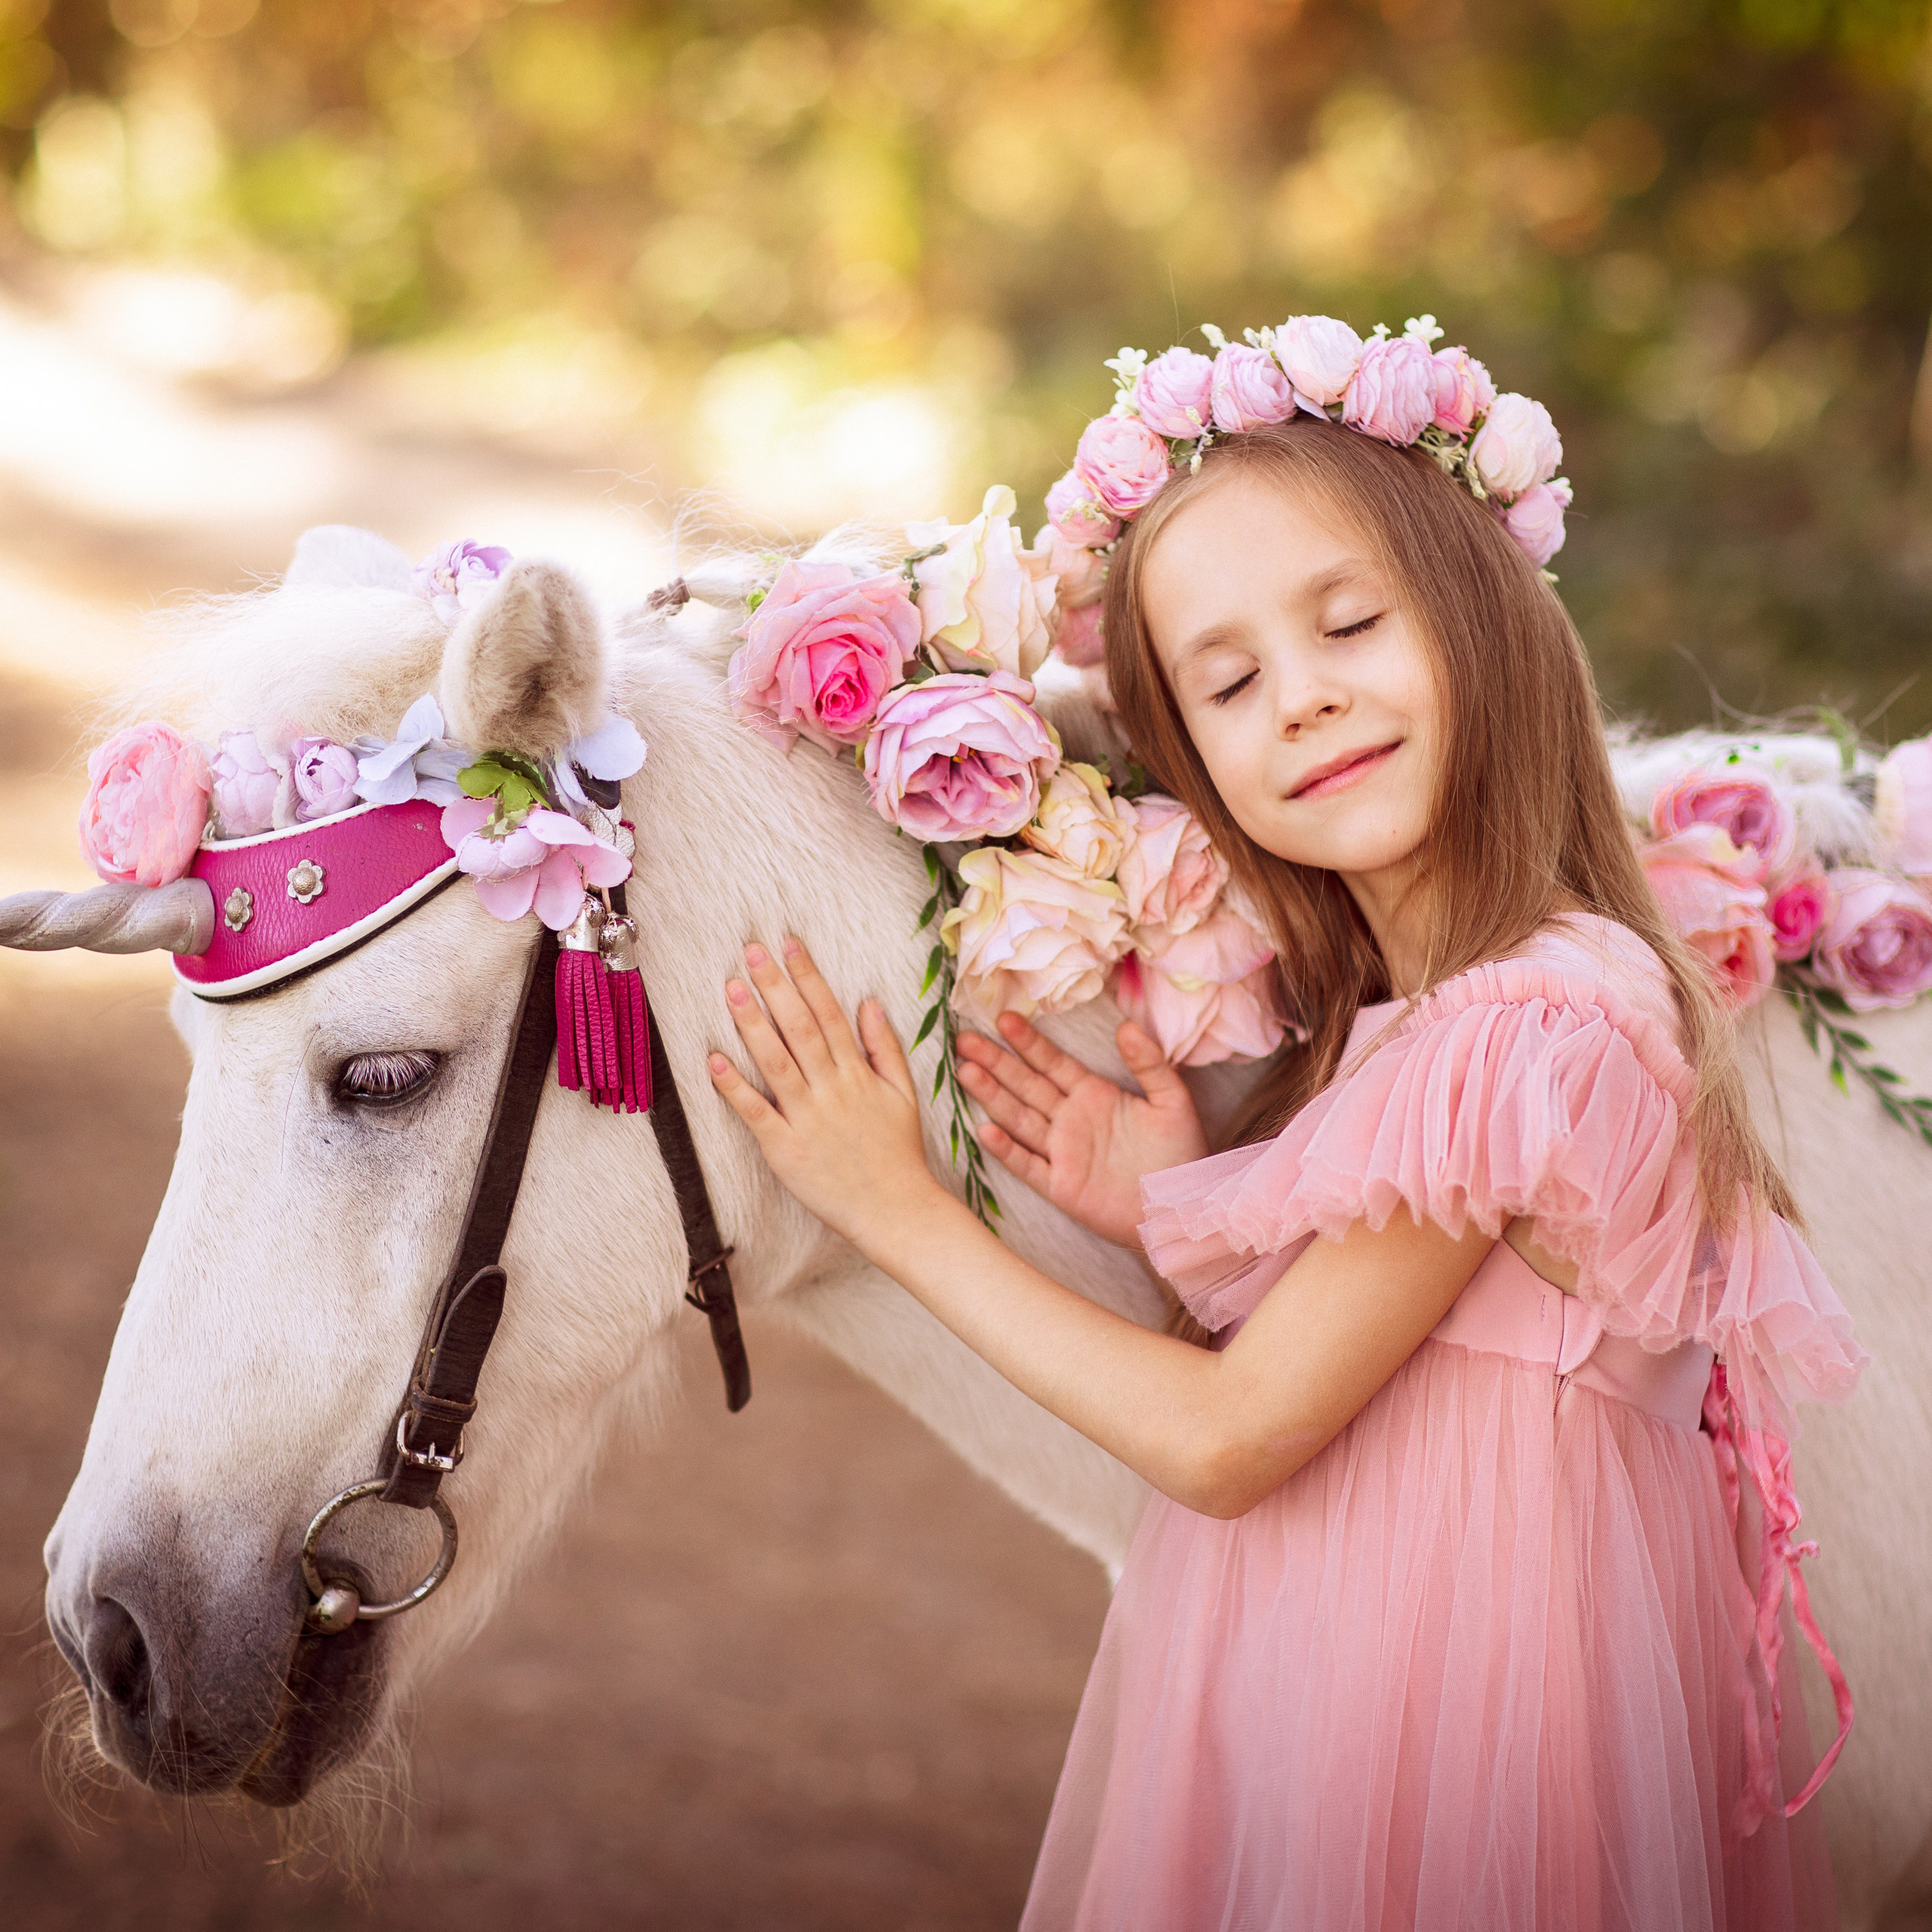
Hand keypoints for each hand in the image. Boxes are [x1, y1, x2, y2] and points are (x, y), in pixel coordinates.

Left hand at [708, 937, 939, 1249]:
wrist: (896, 1210)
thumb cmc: (898, 1153)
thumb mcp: (902, 1094)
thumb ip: (884, 1047)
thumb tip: (869, 1003)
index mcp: (858, 1073)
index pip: (829, 1013)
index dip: (807, 975)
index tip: (787, 944)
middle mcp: (832, 1089)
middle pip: (799, 1028)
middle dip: (775, 986)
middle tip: (750, 951)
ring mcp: (808, 1118)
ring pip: (776, 1062)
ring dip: (752, 1024)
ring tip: (732, 990)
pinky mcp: (786, 1149)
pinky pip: (757, 1113)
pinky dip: (735, 1087)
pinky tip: (714, 1061)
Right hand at [956, 1013, 1206, 1248]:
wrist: (1181, 1208)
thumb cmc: (1180, 1154)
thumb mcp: (1172, 1100)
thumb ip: (1150, 1063)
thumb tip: (1126, 1026)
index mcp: (1094, 1095)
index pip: (1053, 1063)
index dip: (1028, 1042)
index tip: (1004, 1018)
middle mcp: (1070, 1119)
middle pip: (1026, 1085)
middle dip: (996, 1061)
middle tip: (965, 1039)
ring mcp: (1062, 1152)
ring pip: (1019, 1118)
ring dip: (992, 1096)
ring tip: (965, 1071)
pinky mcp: (1060, 1185)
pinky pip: (1027, 1165)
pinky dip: (1006, 1149)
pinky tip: (985, 1130)